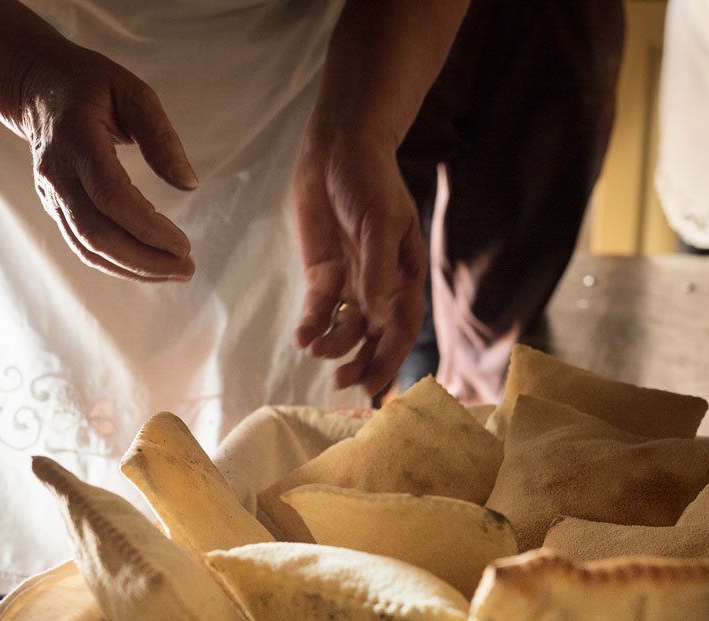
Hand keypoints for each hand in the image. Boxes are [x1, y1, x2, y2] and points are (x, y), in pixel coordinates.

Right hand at [15, 46, 198, 281]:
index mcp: (77, 140)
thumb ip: (161, 138)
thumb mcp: (134, 94)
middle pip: (97, 233)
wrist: (38, 87)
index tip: (184, 245)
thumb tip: (189, 185)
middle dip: (144, 259)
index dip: (147, 227)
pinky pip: (84, 246)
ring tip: (176, 272)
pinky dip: (117, 264)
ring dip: (133, 269)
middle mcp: (57, 173)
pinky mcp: (56, 207)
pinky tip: (149, 267)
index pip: (110, 196)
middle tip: (188, 268)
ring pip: (88, 247)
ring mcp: (52, 194)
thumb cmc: (93, 86)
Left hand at [292, 132, 426, 393]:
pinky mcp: (324, 274)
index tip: (375, 383)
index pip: (402, 325)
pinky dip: (312, 325)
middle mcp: (380, 284)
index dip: (391, 356)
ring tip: (317, 350)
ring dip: (334, 345)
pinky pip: (320, 309)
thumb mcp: (380, 222)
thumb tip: (379, 316)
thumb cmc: (370, 181)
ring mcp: (351, 281)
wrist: (337, 150)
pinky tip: (303, 337)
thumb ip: (379, 269)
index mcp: (405, 274)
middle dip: (362, 361)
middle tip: (344, 382)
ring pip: (346, 327)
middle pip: (375, 335)